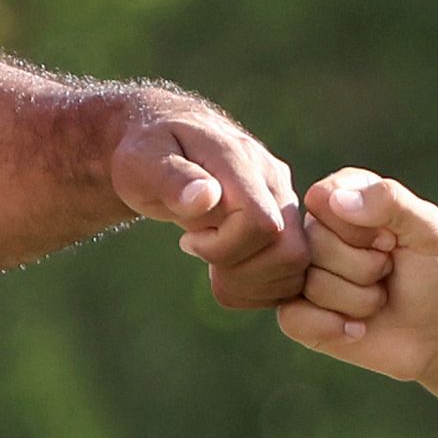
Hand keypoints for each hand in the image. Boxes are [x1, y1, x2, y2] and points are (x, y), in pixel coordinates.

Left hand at [108, 100, 309, 306]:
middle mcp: (274, 181)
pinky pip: (292, 277)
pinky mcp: (288, 225)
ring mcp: (285, 203)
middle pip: (290, 252)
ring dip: (249, 284)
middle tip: (202, 254)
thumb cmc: (148, 155)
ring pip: (296, 270)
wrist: (166, 148)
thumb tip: (206, 196)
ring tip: (213, 264)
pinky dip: (258, 289)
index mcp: (240, 161)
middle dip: (240, 272)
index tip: (188, 239)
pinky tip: (226, 271)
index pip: (261, 223)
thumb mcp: (141, 161)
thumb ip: (172, 177)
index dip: (224, 248)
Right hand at [278, 169, 437, 382]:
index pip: (323, 199)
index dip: (362, 229)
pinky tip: (356, 328)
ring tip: (378, 298)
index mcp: (342, 196)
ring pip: (310, 284)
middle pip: (315, 244)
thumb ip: (390, 200)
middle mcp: (316, 231)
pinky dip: (333, 327)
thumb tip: (336, 200)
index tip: (392, 242)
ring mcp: (303, 273)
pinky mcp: (296, 314)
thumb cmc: (433, 275)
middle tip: (387, 272)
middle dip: (365, 268)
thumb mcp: (427, 229)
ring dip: (359, 300)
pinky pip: (292, 318)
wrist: (437, 334)